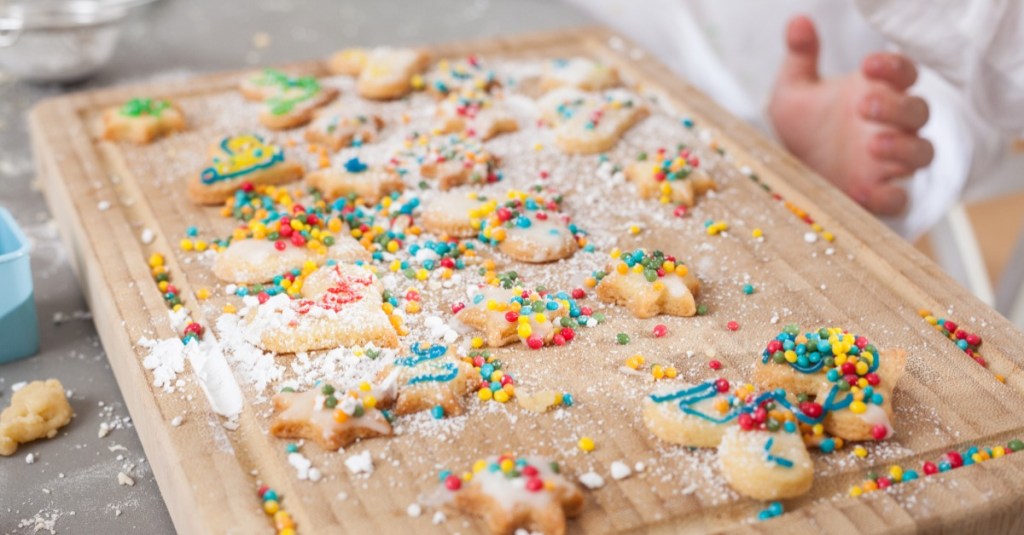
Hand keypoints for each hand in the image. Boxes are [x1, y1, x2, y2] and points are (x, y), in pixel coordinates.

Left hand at [767, 16, 933, 215]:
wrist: (790, 169)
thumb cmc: (804, 125)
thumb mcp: (793, 90)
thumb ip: (800, 57)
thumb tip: (797, 22)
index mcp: (878, 91)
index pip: (903, 73)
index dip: (893, 67)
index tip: (868, 65)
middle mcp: (893, 125)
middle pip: (919, 111)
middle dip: (896, 106)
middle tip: (864, 105)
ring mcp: (890, 161)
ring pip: (922, 152)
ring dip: (903, 147)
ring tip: (872, 144)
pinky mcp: (879, 193)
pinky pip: (900, 198)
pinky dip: (890, 196)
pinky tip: (865, 191)